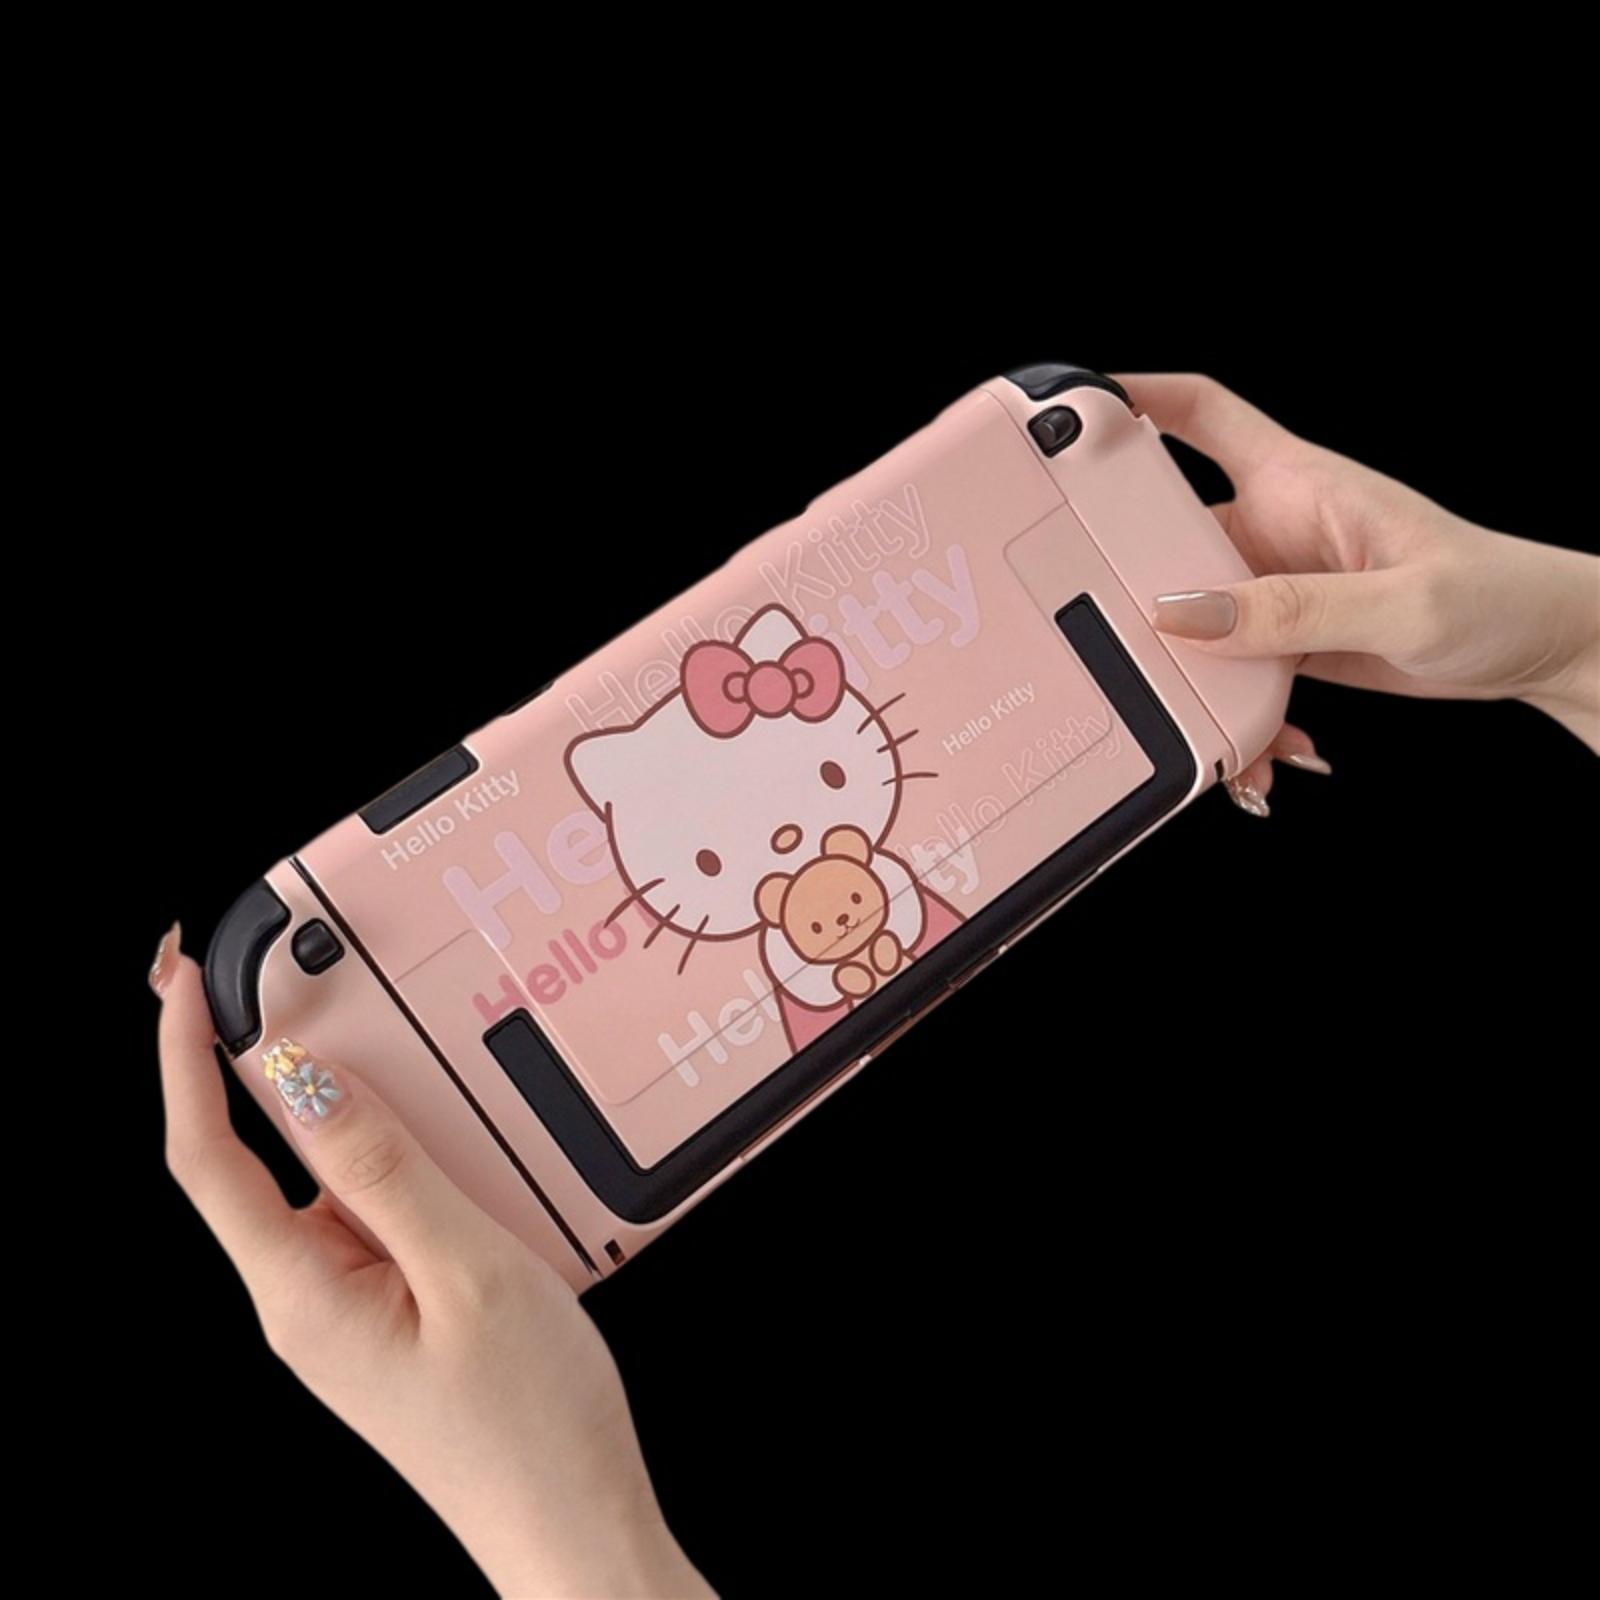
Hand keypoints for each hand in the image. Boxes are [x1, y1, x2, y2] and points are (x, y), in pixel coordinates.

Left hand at [151, 926, 714, 1598]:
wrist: (572, 1526)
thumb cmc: (529, 1425)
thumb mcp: (467, 1273)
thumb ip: (386, 1172)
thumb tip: (301, 1080)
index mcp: (302, 1294)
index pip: (208, 1159)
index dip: (183, 1060)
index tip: (187, 979)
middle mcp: (308, 1301)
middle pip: (261, 1161)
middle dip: (268, 1068)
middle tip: (305, 982)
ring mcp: (348, 1310)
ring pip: (329, 1183)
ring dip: (354, 1115)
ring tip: (411, 1062)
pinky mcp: (390, 1314)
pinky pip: (376, 1215)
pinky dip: (401, 1161)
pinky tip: (457, 1144)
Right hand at [1111, 371, 1599, 807]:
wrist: (1539, 648)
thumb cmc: (1497, 595)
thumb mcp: (1398, 602)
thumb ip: (1291, 610)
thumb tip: (1186, 614)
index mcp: (1296, 481)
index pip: (1199, 414)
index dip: (1132, 399)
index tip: (1068, 414)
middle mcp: (1273, 527)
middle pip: (1165, 535)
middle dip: (1134, 583)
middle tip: (1119, 630)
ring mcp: (1273, 586)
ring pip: (1192, 620)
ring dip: (1189, 675)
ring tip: (1209, 721)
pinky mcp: (1284, 637)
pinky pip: (1229, 670)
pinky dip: (1234, 714)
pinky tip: (1265, 744)